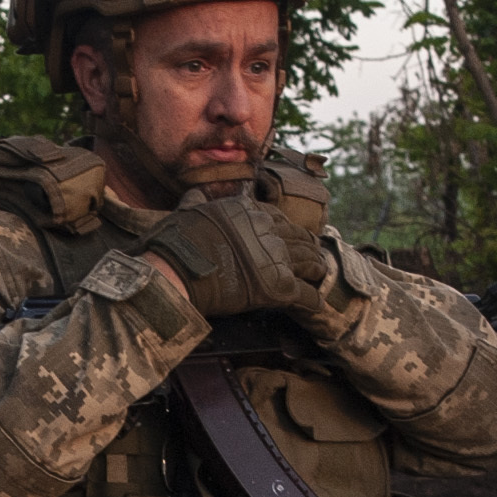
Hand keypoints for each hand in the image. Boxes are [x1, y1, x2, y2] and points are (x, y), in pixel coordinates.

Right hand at [142, 188, 330, 318]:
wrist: (177, 271)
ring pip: (309, 261)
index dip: (286, 227)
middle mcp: (268, 229)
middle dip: (307, 245)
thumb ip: (197, 202)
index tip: (289, 233)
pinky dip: (312, 300)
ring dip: (315, 267)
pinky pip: (305, 294)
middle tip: (313, 253)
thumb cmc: (177, 242)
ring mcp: (276, 257)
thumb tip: (194, 192)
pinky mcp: (279, 286)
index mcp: (248, 211)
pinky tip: (316, 304)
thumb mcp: (186, 211)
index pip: (278, 217)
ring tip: (319, 272)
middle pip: (298, 237)